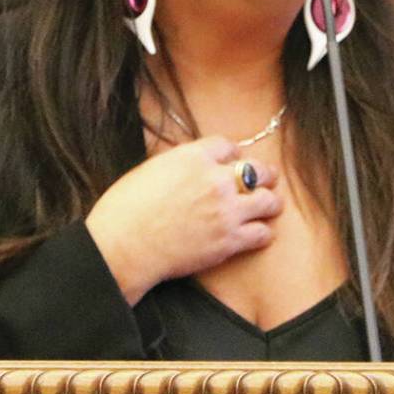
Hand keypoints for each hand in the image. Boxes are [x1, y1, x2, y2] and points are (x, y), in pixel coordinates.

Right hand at [85, 136, 281, 303]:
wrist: (123, 246)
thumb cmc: (125, 208)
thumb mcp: (152, 168)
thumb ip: (180, 163)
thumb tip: (194, 164)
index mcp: (194, 157)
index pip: (229, 147)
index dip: (233, 155)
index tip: (234, 161)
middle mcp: (216, 179)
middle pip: (257, 169)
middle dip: (264, 174)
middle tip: (267, 179)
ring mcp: (226, 211)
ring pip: (268, 200)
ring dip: (270, 202)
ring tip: (270, 205)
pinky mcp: (229, 241)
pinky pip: (262, 233)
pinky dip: (263, 232)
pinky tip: (259, 232)